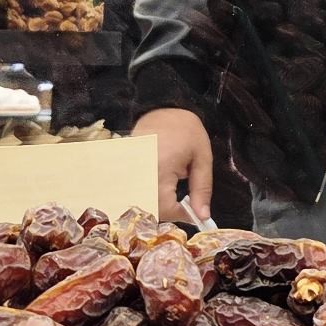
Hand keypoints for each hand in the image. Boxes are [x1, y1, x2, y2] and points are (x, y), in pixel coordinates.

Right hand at [133, 107, 213, 222]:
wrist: (159, 109)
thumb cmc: (184, 130)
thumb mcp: (201, 156)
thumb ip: (202, 187)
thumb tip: (202, 215)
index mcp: (158, 169)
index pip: (166, 209)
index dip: (182, 215)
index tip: (194, 211)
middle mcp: (137, 174)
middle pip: (149, 212)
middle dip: (168, 212)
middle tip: (182, 204)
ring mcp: (127, 174)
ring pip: (140, 206)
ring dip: (156, 206)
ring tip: (170, 193)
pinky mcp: (122, 173)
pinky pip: (133, 196)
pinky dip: (146, 198)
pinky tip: (157, 188)